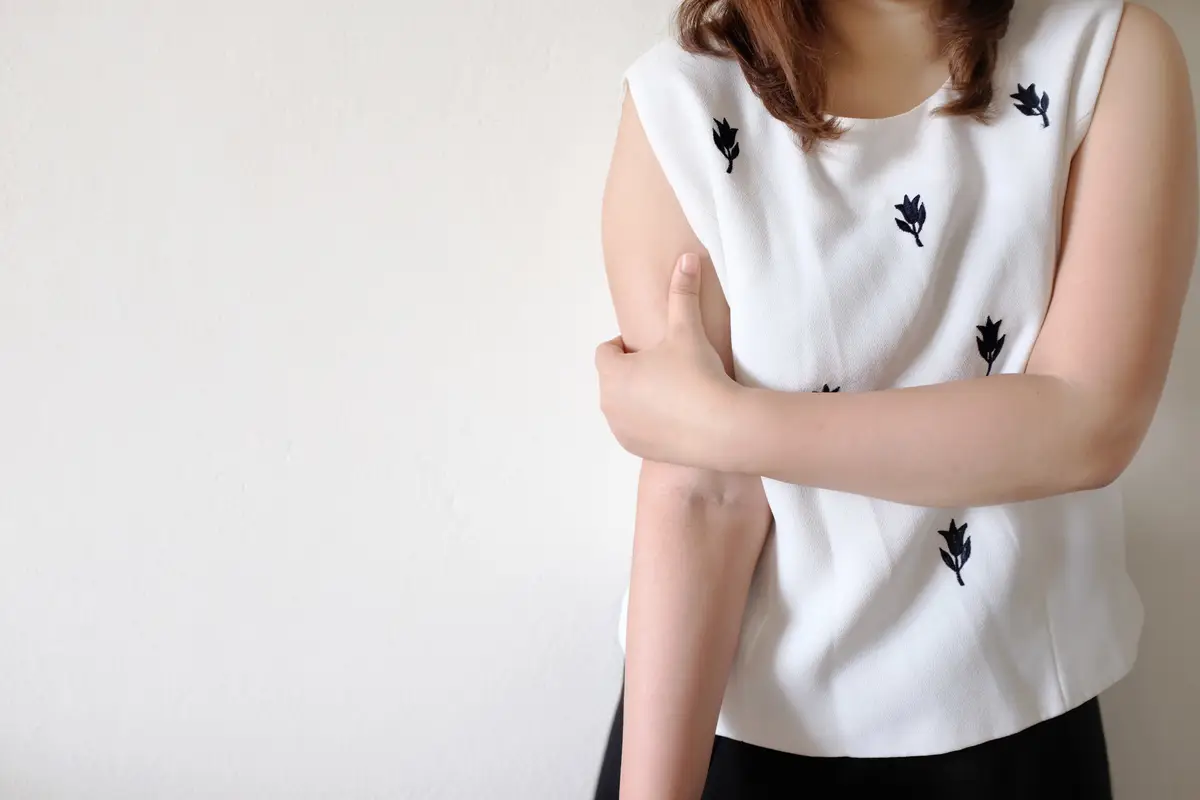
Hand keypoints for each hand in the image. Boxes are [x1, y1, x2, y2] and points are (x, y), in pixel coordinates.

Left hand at [595, 253, 739, 467]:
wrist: (723, 428)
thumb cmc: (699, 375)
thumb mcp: (688, 330)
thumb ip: (682, 293)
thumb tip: (687, 257)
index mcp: (611, 373)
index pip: (608, 350)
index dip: (630, 346)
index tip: (659, 350)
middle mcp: (607, 403)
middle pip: (614, 377)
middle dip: (634, 371)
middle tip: (670, 370)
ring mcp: (619, 429)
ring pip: (623, 403)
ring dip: (639, 396)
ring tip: (675, 393)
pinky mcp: (634, 449)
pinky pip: (633, 428)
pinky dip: (647, 422)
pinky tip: (676, 417)